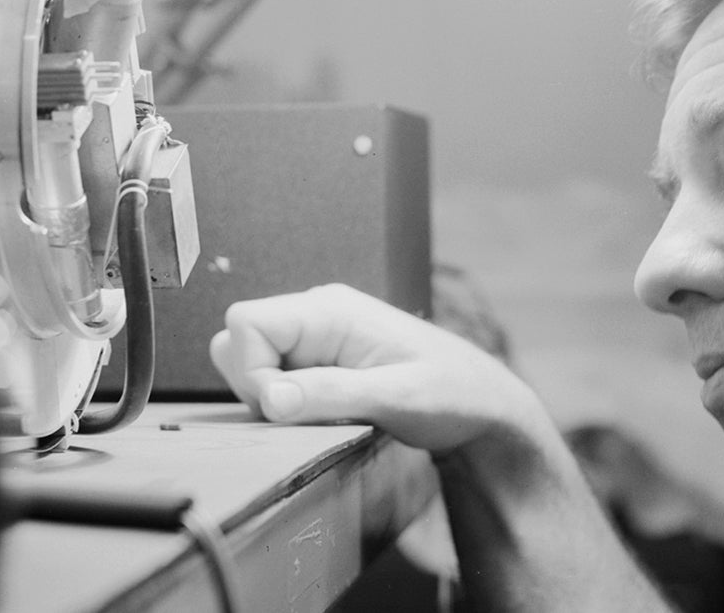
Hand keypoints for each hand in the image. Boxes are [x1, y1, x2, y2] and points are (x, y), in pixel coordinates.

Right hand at [209, 283, 538, 451]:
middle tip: (307, 413)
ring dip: (273, 399)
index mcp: (330, 309)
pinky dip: (288, 405)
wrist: (485, 408)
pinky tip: (328, 415)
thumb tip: (270, 398)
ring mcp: (316, 338)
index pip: (246, 322)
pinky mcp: (320, 362)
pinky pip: (275, 380)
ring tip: (326, 413)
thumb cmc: (454, 394)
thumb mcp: (396, 397)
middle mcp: (316, 316)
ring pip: (251, 364)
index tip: (286, 408)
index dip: (251, 369)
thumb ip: (330, 393)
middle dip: (256, 386)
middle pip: (238, 341)